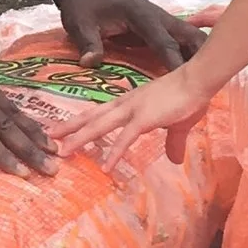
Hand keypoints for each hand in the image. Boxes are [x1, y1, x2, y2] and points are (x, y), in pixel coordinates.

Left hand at [48, 56, 224, 172]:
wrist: (200, 80)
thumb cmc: (189, 97)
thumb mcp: (178, 124)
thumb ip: (173, 141)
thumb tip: (175, 159)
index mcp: (130, 102)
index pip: (99, 112)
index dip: (81, 120)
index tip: (63, 128)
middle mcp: (126, 104)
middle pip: (92, 117)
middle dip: (69, 128)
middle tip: (48, 137)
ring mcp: (133, 110)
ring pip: (100, 126)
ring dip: (80, 139)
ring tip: (62, 152)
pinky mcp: (145, 118)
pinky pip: (125, 138)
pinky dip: (113, 153)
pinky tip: (105, 167)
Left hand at [56, 0, 205, 73]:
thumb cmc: (83, 5)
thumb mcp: (79, 23)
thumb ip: (88, 42)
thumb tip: (90, 63)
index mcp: (141, 15)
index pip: (163, 41)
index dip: (176, 61)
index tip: (187, 82)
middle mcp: (158, 17)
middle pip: (189, 35)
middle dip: (203, 55)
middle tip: (215, 81)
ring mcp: (162, 22)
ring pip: (191, 37)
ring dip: (202, 55)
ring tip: (214, 81)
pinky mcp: (160, 29)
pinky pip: (182, 42)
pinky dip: (193, 55)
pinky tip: (200, 73)